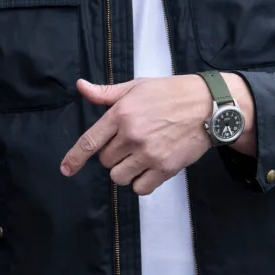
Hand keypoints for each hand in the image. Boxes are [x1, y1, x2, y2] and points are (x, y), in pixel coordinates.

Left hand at [60, 74, 255, 194]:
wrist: (208, 105)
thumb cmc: (171, 93)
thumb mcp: (136, 86)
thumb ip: (106, 93)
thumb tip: (80, 87)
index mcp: (121, 114)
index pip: (90, 141)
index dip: (75, 157)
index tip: (66, 169)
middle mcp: (132, 135)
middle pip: (105, 161)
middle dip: (113, 154)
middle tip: (130, 142)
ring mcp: (149, 154)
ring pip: (119, 177)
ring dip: (125, 170)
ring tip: (139, 156)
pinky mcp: (165, 168)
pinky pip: (140, 188)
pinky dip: (141, 182)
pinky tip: (149, 168)